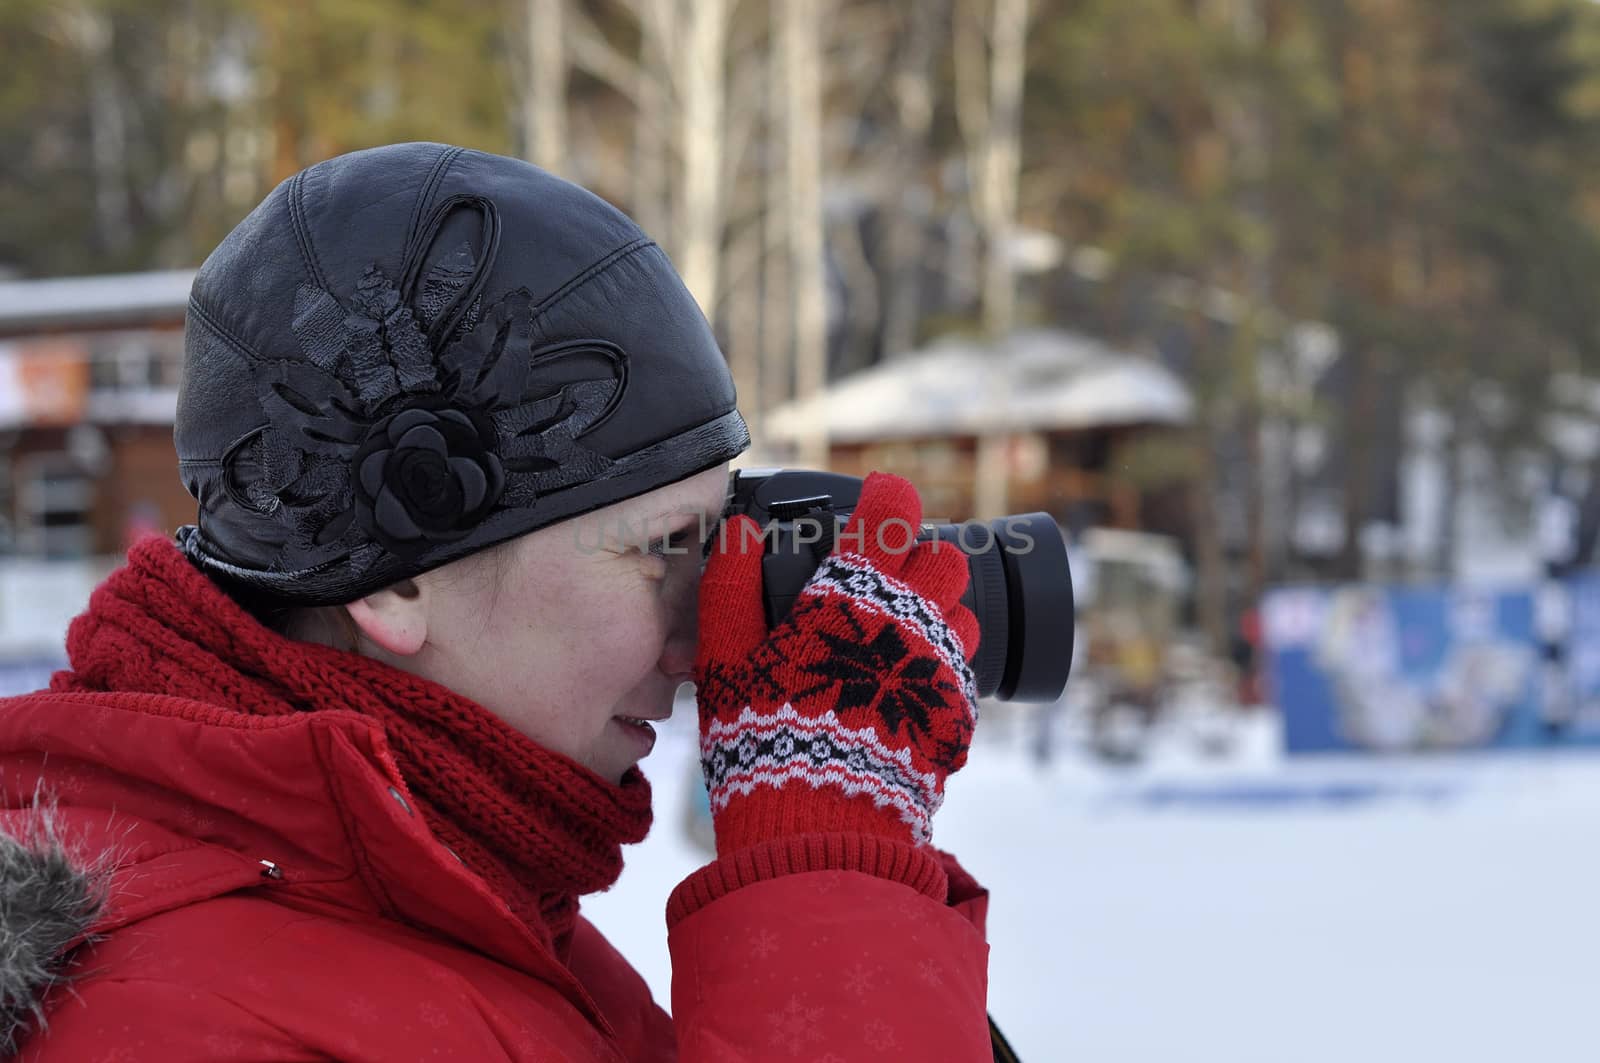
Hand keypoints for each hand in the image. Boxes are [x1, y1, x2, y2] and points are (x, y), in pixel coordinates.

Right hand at [693, 472, 979, 853]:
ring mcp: (943, 669)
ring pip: (963, 612)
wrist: (822, 832)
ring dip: (934, 614)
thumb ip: (729, 588)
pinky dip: (935, 669)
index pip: (893, 511)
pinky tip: (898, 693)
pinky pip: (962, 670)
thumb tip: (736, 530)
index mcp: (855, 595)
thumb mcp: (726, 663)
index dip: (885, 497)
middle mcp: (913, 622)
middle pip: (945, 557)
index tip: (874, 503)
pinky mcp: (958, 714)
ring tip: (888, 644)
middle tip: (877, 586)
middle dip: (916, 560)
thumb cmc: (766, 741)